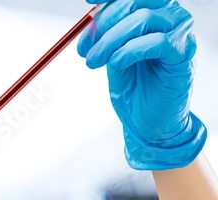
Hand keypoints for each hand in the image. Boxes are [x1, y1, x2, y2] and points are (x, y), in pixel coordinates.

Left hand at [78, 0, 206, 169]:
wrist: (146, 119)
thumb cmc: (133, 86)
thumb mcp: (110, 54)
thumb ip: (102, 35)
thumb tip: (87, 21)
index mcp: (152, 13)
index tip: (88, 1)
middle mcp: (170, 17)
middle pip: (135, 1)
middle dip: (103, 23)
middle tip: (85, 48)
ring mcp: (179, 34)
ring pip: (143, 19)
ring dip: (111, 40)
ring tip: (94, 61)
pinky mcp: (183, 54)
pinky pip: (157, 42)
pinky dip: (129, 50)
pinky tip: (115, 63)